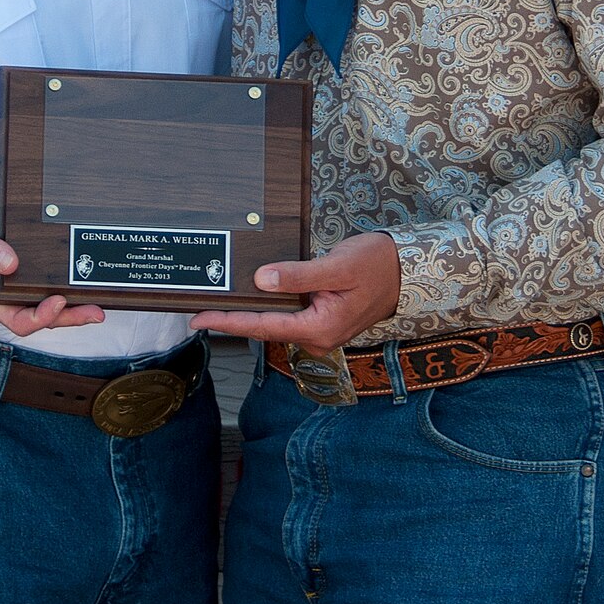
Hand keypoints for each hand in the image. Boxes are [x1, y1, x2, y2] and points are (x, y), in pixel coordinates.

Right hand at [0, 201, 104, 337]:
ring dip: (74, 308)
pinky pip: (52, 287)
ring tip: (98, 305)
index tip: (56, 302)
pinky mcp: (33, 273)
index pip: (18, 320)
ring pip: (51, 306)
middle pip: (42, 318)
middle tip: (94, 313)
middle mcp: (10, 297)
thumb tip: (10, 263)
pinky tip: (87, 283)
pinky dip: (70, 289)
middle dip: (69, 317)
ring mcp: (22, 286)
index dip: (40, 318)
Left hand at [190, 231, 401, 353]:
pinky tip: (251, 298)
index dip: (228, 322)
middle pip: (264, 328)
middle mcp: (317, 337)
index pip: (263, 326)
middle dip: (232, 320)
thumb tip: (262, 280)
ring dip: (248, 314)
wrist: (406, 270)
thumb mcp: (337, 266)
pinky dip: (266, 309)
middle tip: (197, 310)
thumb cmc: (376, 266)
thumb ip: (299, 275)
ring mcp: (320, 332)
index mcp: (319, 329)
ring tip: (216, 304)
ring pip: (275, 323)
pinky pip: (287, 317)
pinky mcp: (321, 321)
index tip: (198, 319)